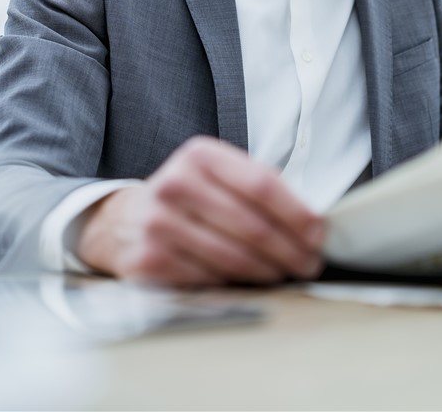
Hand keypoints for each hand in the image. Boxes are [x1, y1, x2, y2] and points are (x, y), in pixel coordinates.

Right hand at [75, 136, 324, 285]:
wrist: (123, 221)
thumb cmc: (187, 201)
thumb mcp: (215, 176)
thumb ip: (258, 190)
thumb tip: (312, 225)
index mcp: (200, 155)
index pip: (263, 185)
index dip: (298, 214)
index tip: (319, 235)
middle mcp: (176, 183)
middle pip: (252, 225)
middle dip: (291, 251)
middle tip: (309, 263)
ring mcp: (158, 223)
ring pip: (234, 257)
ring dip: (268, 272)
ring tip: (284, 274)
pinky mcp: (148, 259)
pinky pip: (208, 279)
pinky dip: (234, 285)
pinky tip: (246, 283)